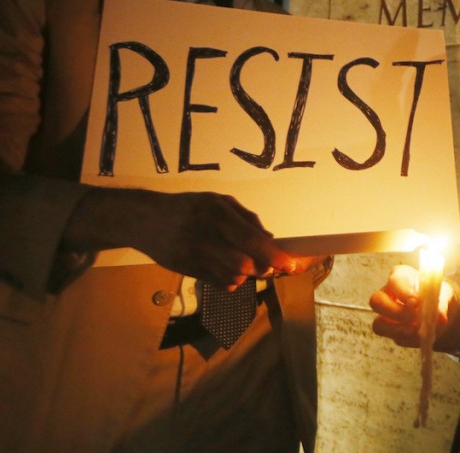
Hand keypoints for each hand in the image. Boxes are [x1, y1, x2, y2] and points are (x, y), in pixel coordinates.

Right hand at [67, 187, 304, 289]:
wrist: (144, 219)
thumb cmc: (188, 207)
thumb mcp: (217, 201)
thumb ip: (246, 219)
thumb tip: (270, 240)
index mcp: (214, 212)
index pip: (250, 239)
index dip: (272, 254)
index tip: (289, 263)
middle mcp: (203, 235)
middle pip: (243, 264)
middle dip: (264, 269)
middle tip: (273, 266)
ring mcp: (192, 256)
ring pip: (232, 277)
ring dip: (249, 276)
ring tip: (250, 265)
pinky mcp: (186, 270)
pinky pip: (219, 283)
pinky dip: (233, 281)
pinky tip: (231, 270)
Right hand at [368, 264, 455, 347]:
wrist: (439, 310)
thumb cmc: (438, 295)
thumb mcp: (444, 296)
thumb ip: (441, 305)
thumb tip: (440, 317)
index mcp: (401, 276)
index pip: (395, 281)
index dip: (404, 293)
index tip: (416, 303)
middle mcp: (387, 293)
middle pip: (375, 301)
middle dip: (396, 312)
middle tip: (415, 318)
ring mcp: (385, 314)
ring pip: (378, 324)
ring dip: (400, 330)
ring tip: (419, 330)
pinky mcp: (389, 330)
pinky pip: (393, 338)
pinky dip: (408, 340)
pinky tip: (420, 336)